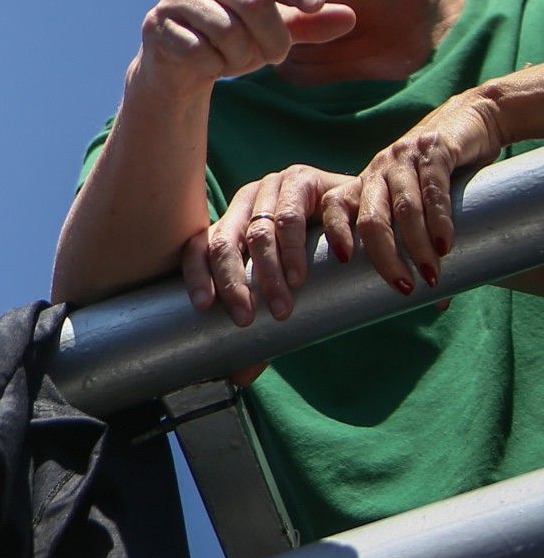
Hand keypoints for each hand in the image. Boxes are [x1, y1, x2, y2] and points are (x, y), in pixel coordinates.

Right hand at [136, 0, 355, 92]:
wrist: (179, 63)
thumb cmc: (233, 38)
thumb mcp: (275, 30)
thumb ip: (308, 24)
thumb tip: (350, 18)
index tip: (315, 4)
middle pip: (255, 2)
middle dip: (273, 40)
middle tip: (276, 57)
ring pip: (227, 31)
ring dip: (242, 58)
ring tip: (235, 60)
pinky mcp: (157, 24)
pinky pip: (199, 52)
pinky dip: (212, 66)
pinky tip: (206, 64)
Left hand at [196, 164, 357, 325]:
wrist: (358, 206)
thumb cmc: (315, 249)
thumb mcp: (282, 274)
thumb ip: (262, 310)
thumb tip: (239, 376)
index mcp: (234, 218)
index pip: (203, 244)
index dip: (198, 273)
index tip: (203, 306)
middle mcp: (251, 197)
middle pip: (231, 240)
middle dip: (234, 281)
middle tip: (246, 317)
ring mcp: (279, 185)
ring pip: (267, 228)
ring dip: (273, 270)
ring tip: (284, 304)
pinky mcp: (312, 180)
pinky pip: (303, 210)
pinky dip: (306, 243)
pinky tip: (314, 268)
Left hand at [327, 91, 507, 294]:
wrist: (468, 120)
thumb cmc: (437, 174)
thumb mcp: (412, 199)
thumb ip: (411, 237)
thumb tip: (430, 303)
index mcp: (362, 184)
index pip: (333, 208)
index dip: (334, 235)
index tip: (344, 265)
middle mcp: (377, 170)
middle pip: (369, 218)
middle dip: (383, 257)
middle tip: (401, 288)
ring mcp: (404, 159)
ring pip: (402, 208)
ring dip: (416, 246)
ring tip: (430, 276)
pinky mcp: (435, 151)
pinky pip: (433, 190)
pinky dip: (439, 220)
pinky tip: (445, 245)